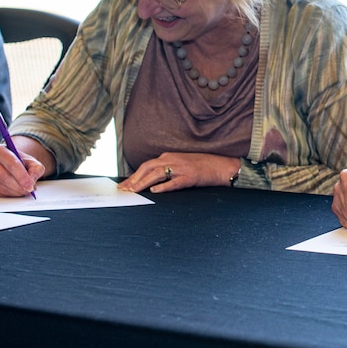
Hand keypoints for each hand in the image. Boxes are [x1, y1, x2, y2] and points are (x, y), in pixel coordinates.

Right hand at [0, 143, 45, 196]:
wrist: (12, 164)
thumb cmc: (21, 162)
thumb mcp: (32, 161)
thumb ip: (36, 169)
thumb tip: (31, 181)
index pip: (11, 163)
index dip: (21, 176)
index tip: (30, 185)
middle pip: (3, 176)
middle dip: (18, 186)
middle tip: (29, 190)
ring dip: (14, 192)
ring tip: (24, 190)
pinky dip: (9, 195)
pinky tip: (16, 192)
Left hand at [117, 152, 237, 192]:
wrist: (222, 165)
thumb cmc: (204, 165)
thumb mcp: (182, 163)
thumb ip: (168, 168)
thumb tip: (152, 180)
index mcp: (170, 156)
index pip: (147, 165)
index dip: (134, 175)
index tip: (124, 185)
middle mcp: (173, 159)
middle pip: (148, 168)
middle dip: (134, 179)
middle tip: (124, 190)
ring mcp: (181, 168)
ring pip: (157, 174)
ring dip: (143, 183)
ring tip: (134, 191)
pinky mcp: (190, 177)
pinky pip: (173, 182)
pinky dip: (163, 186)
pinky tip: (154, 191)